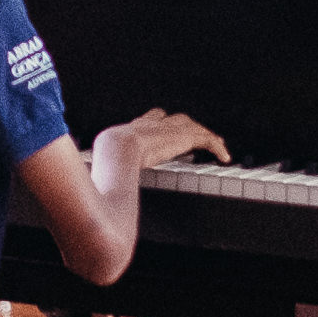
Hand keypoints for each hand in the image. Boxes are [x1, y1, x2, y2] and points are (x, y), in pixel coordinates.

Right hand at [91, 107, 231, 178]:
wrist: (116, 148)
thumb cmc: (105, 158)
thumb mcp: (102, 166)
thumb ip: (103, 179)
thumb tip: (93, 197)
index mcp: (133, 129)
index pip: (151, 119)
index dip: (159, 124)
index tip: (164, 129)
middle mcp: (152, 125)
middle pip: (174, 119)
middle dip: (185, 126)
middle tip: (195, 133)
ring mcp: (168, 129)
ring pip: (193, 127)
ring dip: (204, 135)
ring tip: (216, 144)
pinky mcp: (183, 137)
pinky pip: (206, 139)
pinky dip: (216, 146)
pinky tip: (224, 156)